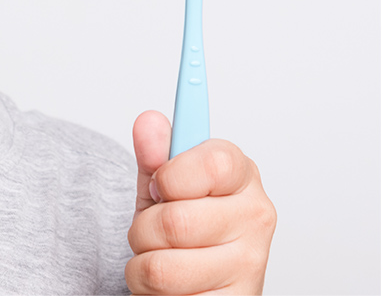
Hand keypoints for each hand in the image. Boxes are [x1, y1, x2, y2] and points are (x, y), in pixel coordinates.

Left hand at [125, 111, 276, 294]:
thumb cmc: (180, 227)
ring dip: (143, 265)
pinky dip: (151, 293)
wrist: (194, 281)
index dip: (171, 175)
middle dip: (143, 229)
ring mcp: (251, 266)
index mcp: (241, 175)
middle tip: (154, 230)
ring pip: (163, 267)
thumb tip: (148, 121)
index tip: (161, 184)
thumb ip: (154, 154)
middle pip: (176, 221)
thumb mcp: (161, 186)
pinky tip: (174, 285)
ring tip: (161, 258)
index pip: (213, 163)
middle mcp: (256, 217)